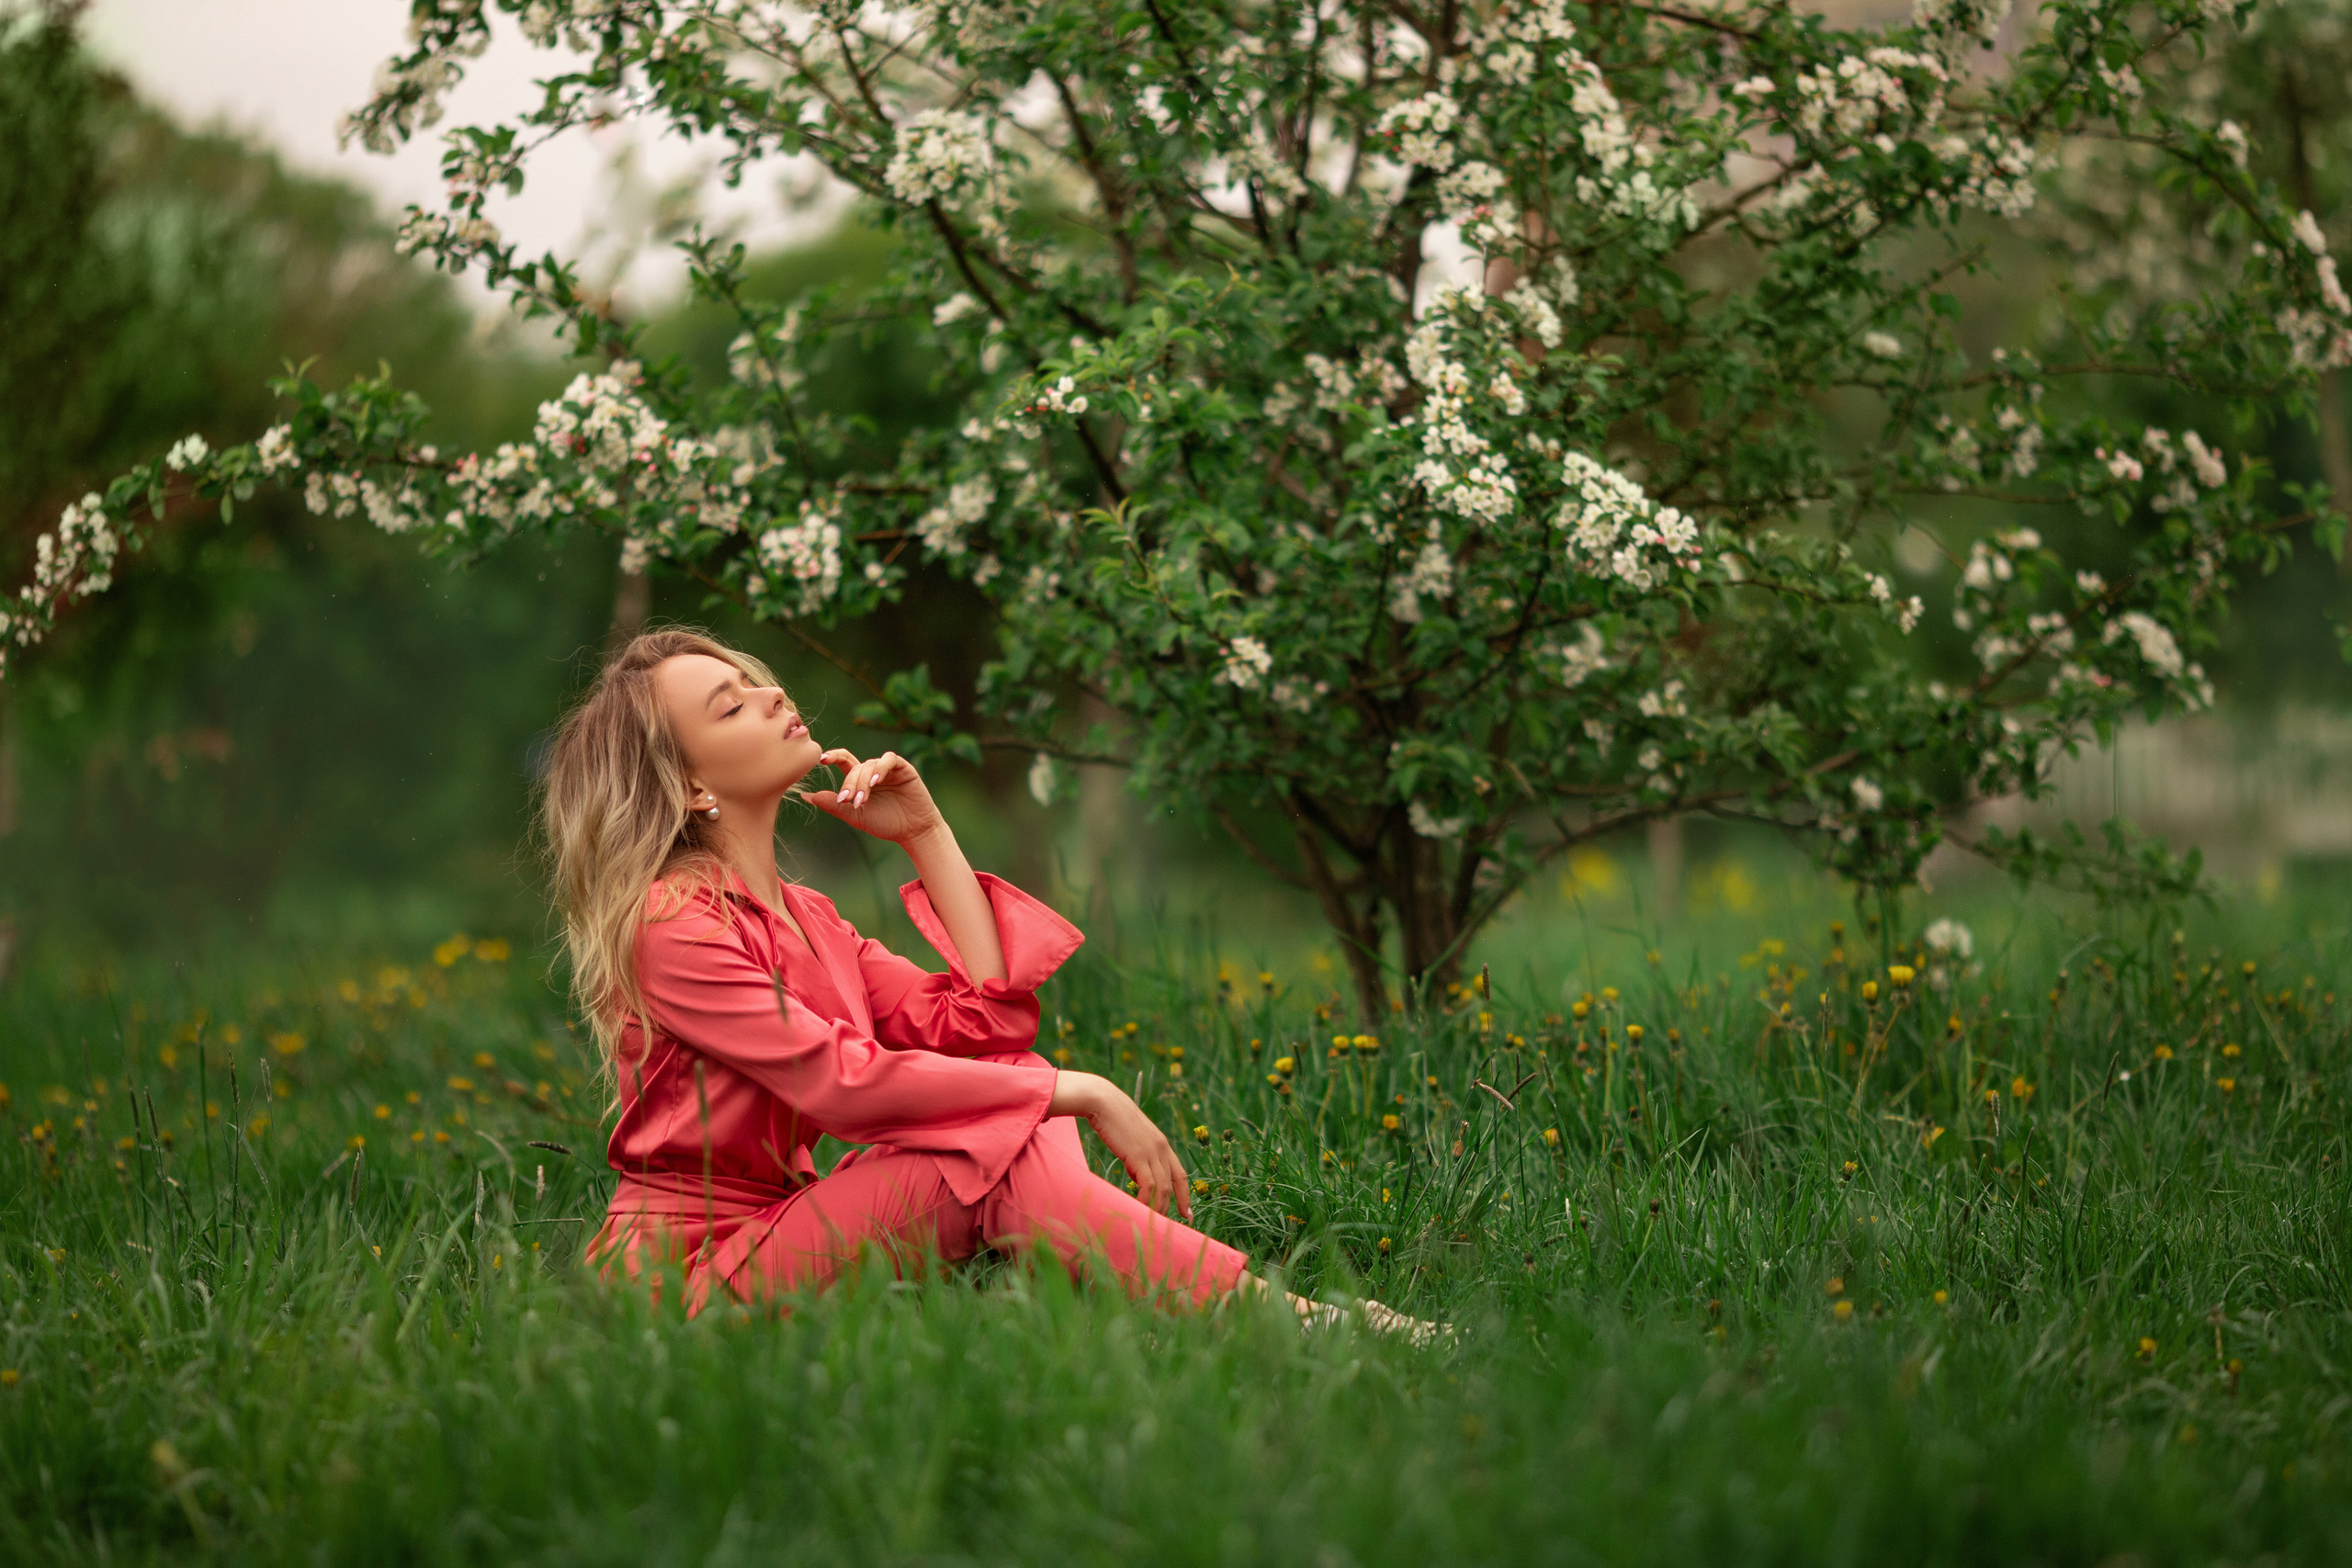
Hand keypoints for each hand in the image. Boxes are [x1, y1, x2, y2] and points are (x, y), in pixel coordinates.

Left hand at [806, 748, 943, 844]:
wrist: (912, 831)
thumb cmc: (884, 824)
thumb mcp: (854, 815)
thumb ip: (832, 804)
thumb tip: (805, 795)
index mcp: (861, 779)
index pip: (844, 760)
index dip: (833, 756)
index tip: (822, 760)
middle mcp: (873, 771)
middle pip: (855, 767)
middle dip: (850, 783)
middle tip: (849, 801)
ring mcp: (888, 769)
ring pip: (869, 764)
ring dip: (863, 781)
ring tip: (863, 798)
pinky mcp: (904, 768)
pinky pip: (889, 760)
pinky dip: (880, 769)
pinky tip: (876, 781)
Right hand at [1051, 1071, 1191, 1219]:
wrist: (1103, 1102)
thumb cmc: (1112, 1120)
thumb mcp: (1131, 1141)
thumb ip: (1138, 1158)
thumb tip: (1137, 1178)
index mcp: (1162, 1145)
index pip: (1180, 1174)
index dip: (1185, 1195)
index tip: (1187, 1213)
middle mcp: (1162, 1148)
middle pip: (1174, 1184)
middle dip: (1174, 1207)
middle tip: (1169, 1227)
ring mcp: (1152, 1151)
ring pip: (1162, 1188)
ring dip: (1158, 1208)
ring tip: (1151, 1224)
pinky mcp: (1139, 1155)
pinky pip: (1147, 1185)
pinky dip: (1145, 1200)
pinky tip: (1138, 1209)